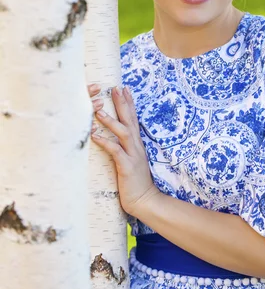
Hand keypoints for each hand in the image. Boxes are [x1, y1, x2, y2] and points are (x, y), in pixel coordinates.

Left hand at [88, 83, 159, 215]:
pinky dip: (106, 142)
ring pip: (123, 133)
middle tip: (116, 88)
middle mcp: (137, 147)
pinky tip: (95, 136)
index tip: (124, 88)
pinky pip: (115, 151)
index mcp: (137, 144)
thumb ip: (125, 149)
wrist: (145, 201)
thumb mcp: (131, 161)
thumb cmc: (135, 182)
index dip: (129, 103)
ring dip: (111, 121)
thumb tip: (116, 139)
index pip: (134, 119)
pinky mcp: (127, 167)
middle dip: (123, 104)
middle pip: (130, 120)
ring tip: (99, 110)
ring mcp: (133, 156)